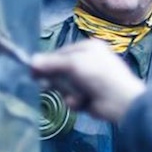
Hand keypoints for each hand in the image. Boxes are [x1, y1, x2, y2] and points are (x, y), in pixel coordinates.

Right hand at [31, 40, 145, 121]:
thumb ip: (52, 63)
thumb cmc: (98, 76)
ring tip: (73, 96)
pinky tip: (81, 103)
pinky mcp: (89, 96)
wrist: (121, 101)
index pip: (60, 53)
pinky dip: (75, 101)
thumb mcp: (73, 65)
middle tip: (44, 86)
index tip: (33, 70)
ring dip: (67, 92)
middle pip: (61, 69)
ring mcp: (89, 80)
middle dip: (55, 79)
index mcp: (87, 48)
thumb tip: (31, 61)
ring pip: (65, 85)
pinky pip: (72, 97)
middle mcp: (88, 61)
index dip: (47, 62)